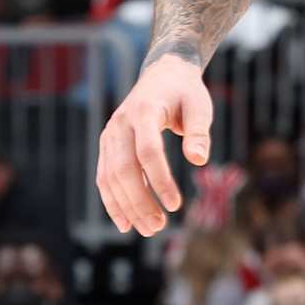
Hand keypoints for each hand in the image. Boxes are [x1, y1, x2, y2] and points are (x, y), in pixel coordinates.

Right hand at [98, 53, 213, 235]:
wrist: (162, 75)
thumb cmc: (185, 93)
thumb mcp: (200, 106)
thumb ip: (199, 132)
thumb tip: (199, 160)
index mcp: (144, 111)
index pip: (148, 151)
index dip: (160, 180)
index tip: (176, 205)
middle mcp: (121, 124)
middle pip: (124, 168)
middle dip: (140, 201)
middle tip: (159, 227)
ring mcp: (110, 135)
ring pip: (110, 176)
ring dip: (127, 206)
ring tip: (148, 229)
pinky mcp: (107, 145)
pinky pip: (104, 176)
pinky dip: (112, 200)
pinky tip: (125, 223)